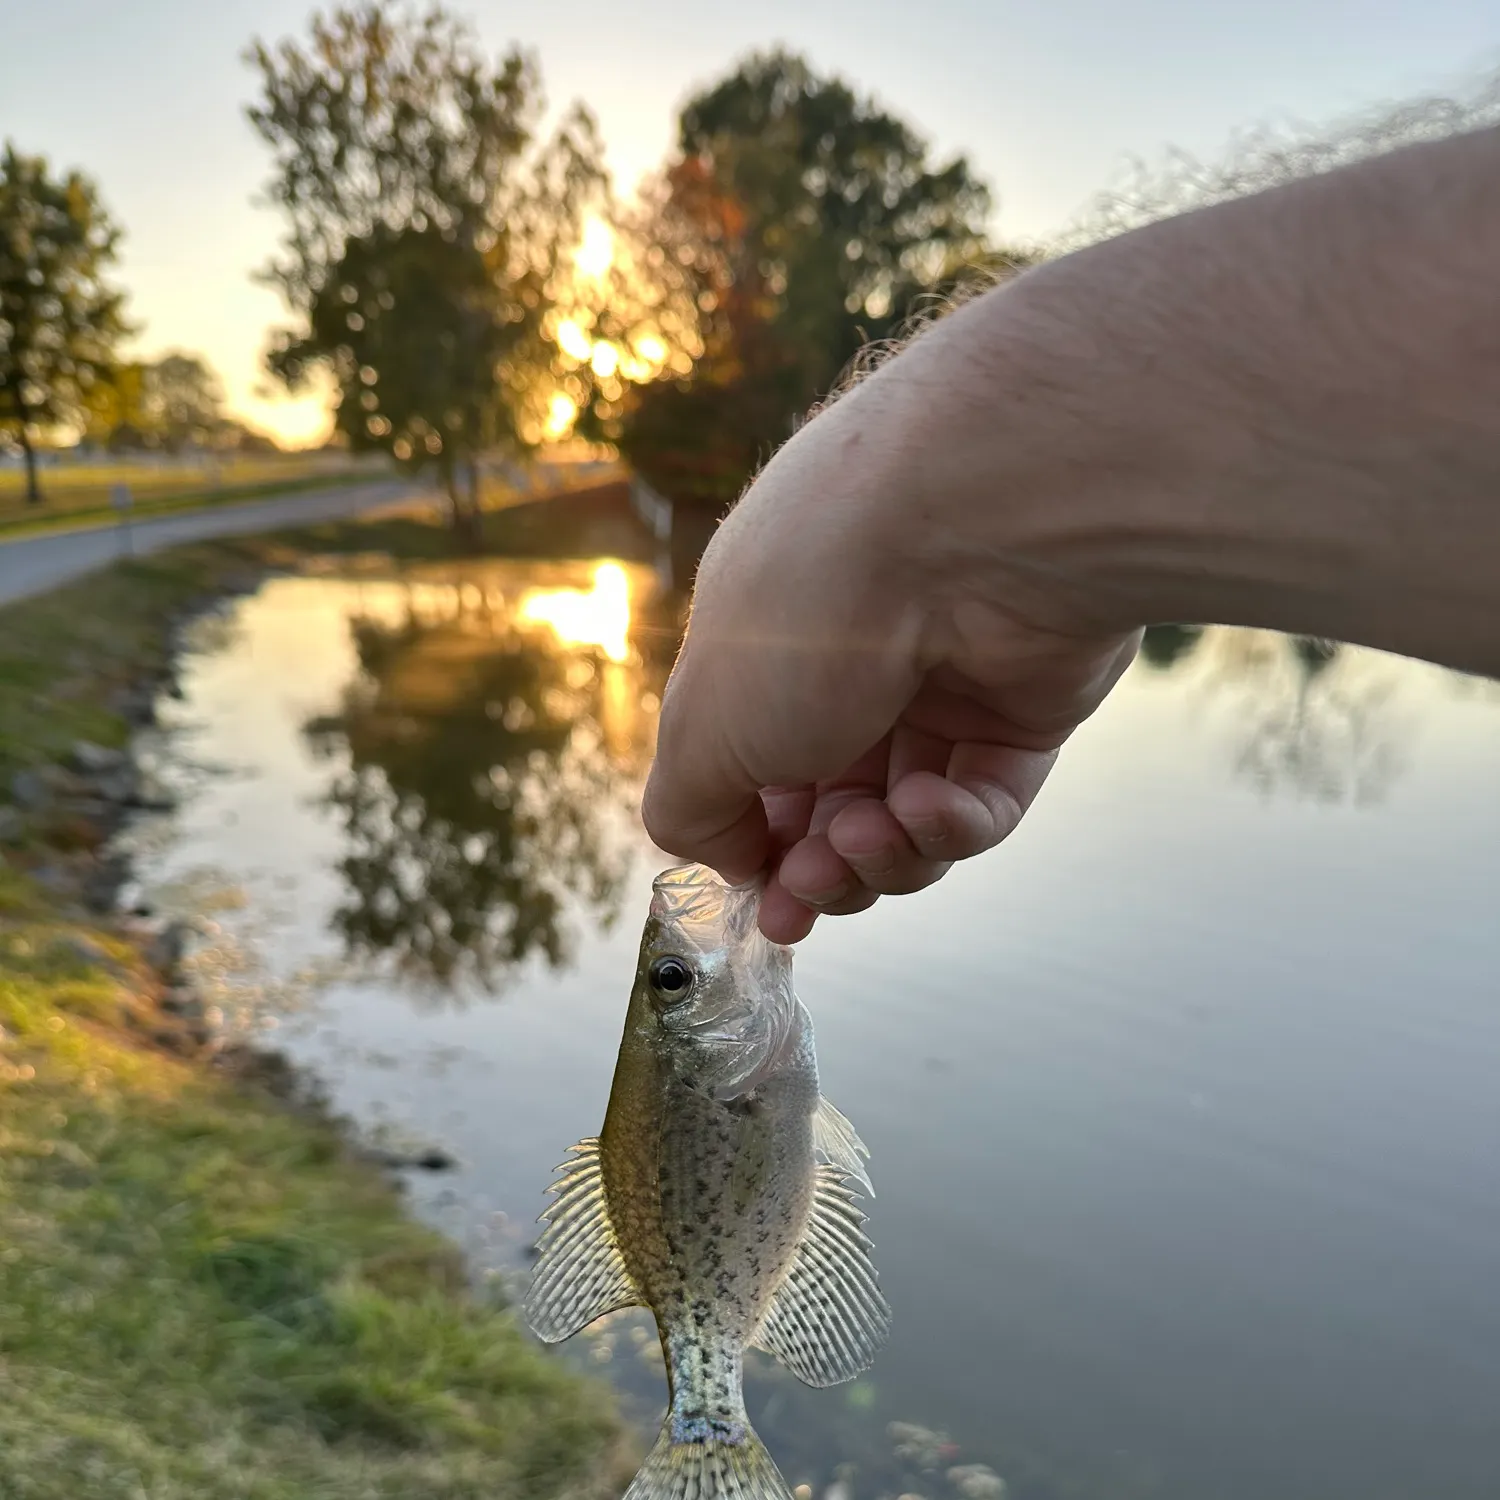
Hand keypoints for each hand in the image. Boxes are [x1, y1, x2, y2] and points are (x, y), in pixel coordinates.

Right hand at [640, 326, 1138, 942]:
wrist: (962, 530)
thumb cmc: (809, 612)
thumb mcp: (702, 727)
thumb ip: (691, 809)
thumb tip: (728, 862)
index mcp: (766, 652)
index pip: (759, 772)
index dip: (758, 849)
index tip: (762, 904)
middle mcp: (853, 663)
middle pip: (836, 810)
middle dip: (820, 867)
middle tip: (812, 891)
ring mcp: (944, 686)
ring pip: (911, 818)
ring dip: (885, 853)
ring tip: (868, 840)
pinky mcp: (1025, 706)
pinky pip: (987, 799)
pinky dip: (954, 824)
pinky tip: (928, 808)